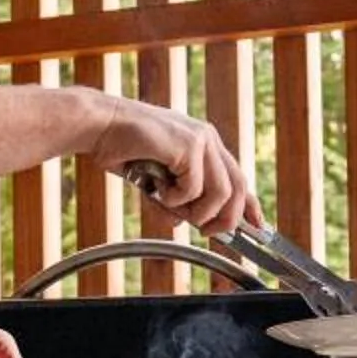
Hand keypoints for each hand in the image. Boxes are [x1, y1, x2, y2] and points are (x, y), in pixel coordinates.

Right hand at [87, 99, 262, 238]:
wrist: (99, 125)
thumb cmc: (122, 148)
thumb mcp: (155, 179)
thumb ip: (173, 199)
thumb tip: (182, 223)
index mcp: (204, 143)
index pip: (237, 177)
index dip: (250, 204)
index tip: (257, 225)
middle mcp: (208, 139)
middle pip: (236, 188)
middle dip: (225, 219)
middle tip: (206, 232)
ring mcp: (200, 139)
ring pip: (219, 193)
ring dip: (197, 211)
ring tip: (171, 207)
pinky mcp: (188, 144)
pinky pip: (193, 188)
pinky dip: (174, 198)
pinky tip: (156, 189)